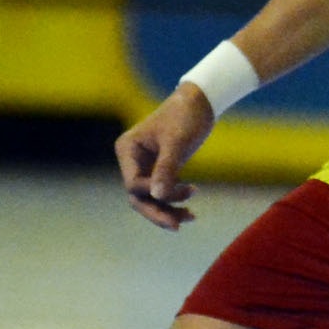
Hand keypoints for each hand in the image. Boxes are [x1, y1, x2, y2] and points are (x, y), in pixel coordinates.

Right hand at [115, 85, 214, 230]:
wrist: (200, 102)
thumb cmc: (186, 116)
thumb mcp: (177, 142)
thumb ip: (166, 169)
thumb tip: (157, 196)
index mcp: (127, 149)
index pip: (133, 183)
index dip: (153, 193)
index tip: (184, 190)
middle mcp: (131, 160)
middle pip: (138, 197)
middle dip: (158, 211)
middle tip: (178, 226)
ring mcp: (143, 166)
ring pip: (150, 199)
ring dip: (168, 210)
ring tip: (191, 217)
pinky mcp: (158, 170)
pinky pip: (161, 193)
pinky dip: (174, 202)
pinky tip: (191, 212)